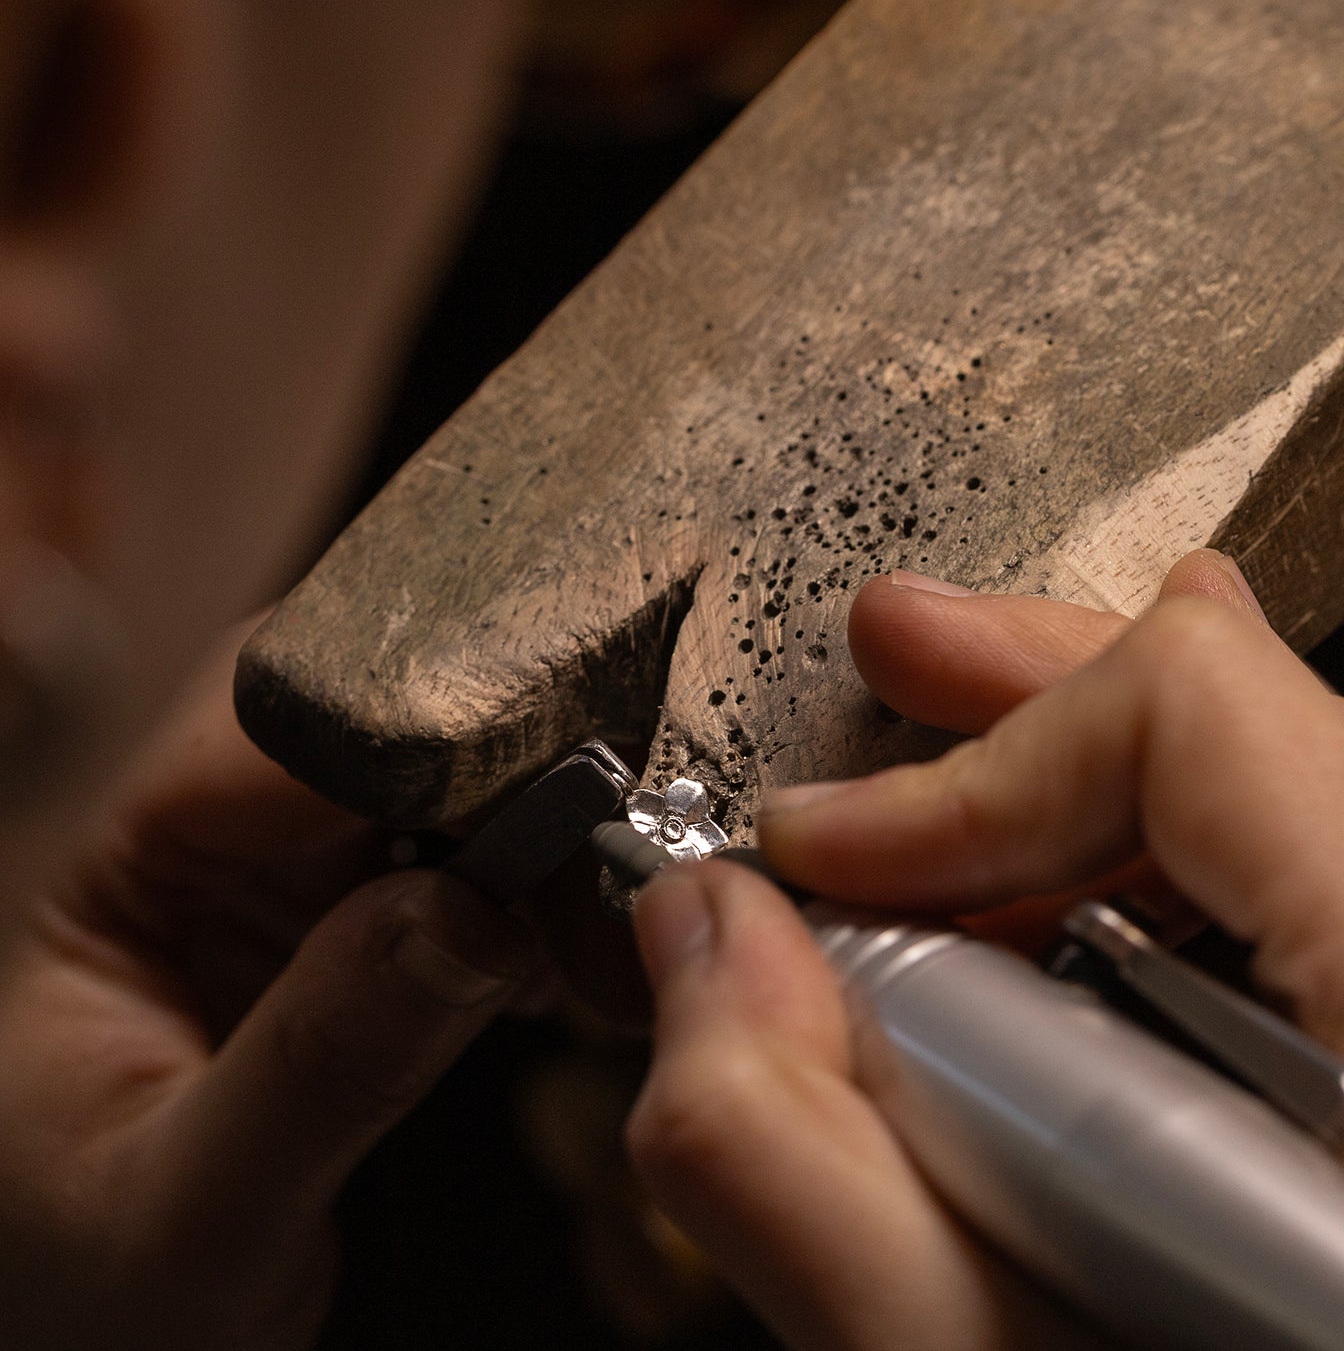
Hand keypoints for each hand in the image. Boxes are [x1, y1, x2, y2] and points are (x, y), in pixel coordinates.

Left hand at [0, 623, 543, 1350]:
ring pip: (428, 776)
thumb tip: (479, 913)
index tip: (551, 771)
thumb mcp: (192, 1213)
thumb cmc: (82, 1299)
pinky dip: (529, 886)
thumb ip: (322, 1064)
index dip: (420, 728)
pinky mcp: (343, 920)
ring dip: (526, 820)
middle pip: (367, 713)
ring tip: (594, 897)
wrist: (89, 1345)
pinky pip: (456, 855)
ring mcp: (277, 873)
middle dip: (494, 755)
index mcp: (112, 862)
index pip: (274, 726)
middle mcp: (198, 837)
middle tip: (605, 822)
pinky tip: (563, 946)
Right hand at [627, 549, 1343, 1349]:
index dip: (978, 767)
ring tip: (967, 782)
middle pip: (1280, 729)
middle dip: (1039, 694)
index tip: (825, 852)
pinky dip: (1176, 889)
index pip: (1209, 731)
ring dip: (1107, 783)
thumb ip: (805, 1166)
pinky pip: (1334, 905)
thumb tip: (694, 940)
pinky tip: (1084, 908)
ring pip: (1310, 802)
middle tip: (905, 654)